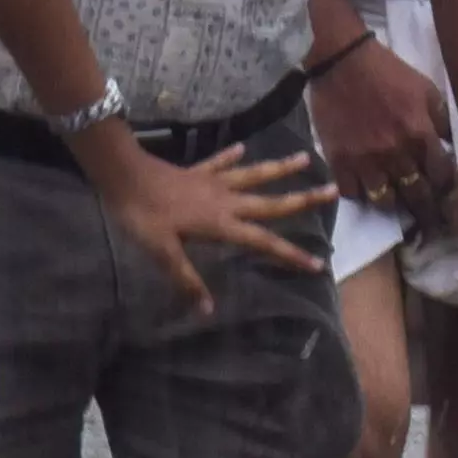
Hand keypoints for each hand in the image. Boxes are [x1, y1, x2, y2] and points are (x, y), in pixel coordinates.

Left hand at [83, 139, 325, 319]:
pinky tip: (243, 148)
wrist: (124, 176)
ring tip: (304, 157)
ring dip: (279, 168)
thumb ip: (187, 279)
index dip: (290, 254)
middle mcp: (226, 201)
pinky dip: (232, 156)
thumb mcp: (163, 253)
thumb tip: (209, 310)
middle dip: (303, 199)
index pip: (263, 241)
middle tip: (332, 190)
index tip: (318, 263)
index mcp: (221, 223)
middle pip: (271, 202)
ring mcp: (213, 182)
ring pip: (254, 175)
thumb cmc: (143, 216)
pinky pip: (220, 163)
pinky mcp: (198, 171)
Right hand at [308, 35, 454, 219]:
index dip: (446, 188)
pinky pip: (352, 194)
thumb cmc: (388, 71)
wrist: (341, 61)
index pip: (441, 175)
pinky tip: (366, 192)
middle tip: (433, 226)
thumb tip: (453, 145)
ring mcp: (365, 160)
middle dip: (428, 212)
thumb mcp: (426, 89)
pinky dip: (361, 195)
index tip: (447, 197)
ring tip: (398, 210)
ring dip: (394, 206)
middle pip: (417, 195)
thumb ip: (442, 120)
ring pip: (385, 201)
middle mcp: (395, 153)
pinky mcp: (338, 161)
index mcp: (420, 134)